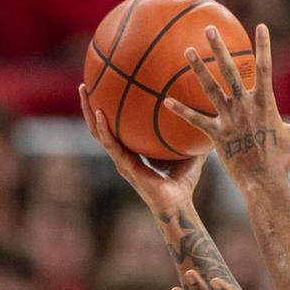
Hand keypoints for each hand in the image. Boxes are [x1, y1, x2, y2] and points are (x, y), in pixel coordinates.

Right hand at [79, 83, 206, 214]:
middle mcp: (123, 155)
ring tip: (84, 91)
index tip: (104, 91)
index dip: (109, 111)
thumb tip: (205, 115)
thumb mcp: (189, 154)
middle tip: (84, 85)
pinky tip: (99, 114)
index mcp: (133, 152)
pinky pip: (110, 145)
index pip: (116, 128)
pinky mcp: (124, 166)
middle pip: (100, 127)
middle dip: (90, 106)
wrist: (179, 204)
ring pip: (98, 133)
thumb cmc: (184, 183)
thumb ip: (192, 137)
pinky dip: (103, 129)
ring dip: (88, 112)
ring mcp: (121, 160)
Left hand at [163, 23, 289, 189]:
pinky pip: (196, 121)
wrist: (265, 183)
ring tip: (187, 50)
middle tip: (209, 28)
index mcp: (265, 103)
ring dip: (198, 69)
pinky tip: (166, 101)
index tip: (261, 27)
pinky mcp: (217, 136)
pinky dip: (182, 111)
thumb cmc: (284, 159)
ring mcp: (229, 120)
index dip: (264, 46)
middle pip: (230, 71)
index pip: (265, 67)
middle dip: (219, 48)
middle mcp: (245, 107)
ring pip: (210, 89)